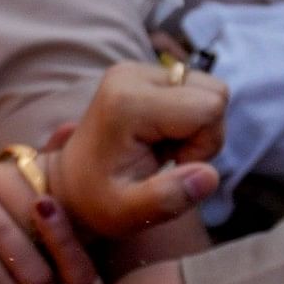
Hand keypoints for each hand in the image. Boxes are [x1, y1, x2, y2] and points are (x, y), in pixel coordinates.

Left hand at [50, 62, 227, 239]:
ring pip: (208, 90)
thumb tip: (210, 176)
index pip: (209, 107)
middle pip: (214, 93)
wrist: (68, 184)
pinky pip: (194, 89)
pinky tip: (159, 138)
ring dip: (197, 127)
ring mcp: (137, 70)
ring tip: (162, 149)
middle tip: (169, 159)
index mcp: (128, 102)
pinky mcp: (143, 73)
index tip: (174, 166)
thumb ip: (168, 198)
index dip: (204, 145)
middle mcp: (131, 75)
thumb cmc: (97, 201)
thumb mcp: (128, 213)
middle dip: (203, 134)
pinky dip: (187, 118)